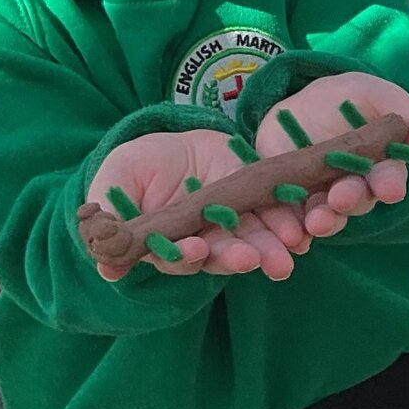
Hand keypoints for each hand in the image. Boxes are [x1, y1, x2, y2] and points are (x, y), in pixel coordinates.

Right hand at [86, 130, 297, 281]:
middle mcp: (207, 243)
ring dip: (272, 246)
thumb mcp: (116, 183)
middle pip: (223, 255)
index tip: (195, 249)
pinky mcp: (261, 204)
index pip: (179, 258)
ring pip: (256, 241)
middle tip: (253, 258)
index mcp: (171, 246)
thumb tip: (104, 265)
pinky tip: (304, 227)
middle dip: (239, 256)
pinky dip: (292, 222)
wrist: (176, 143)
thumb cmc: (137, 168)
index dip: (187, 256)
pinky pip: (280, 216)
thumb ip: (112, 218)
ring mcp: (236, 227)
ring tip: (289, 245)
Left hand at [254, 72, 408, 238]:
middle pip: (356, 199)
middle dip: (350, 200)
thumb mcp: (380, 97)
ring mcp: (320, 196)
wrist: (300, 101)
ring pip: (325, 214)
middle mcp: (353, 187)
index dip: (389, 183)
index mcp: (380, 167)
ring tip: (315, 222)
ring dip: (322, 221)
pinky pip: (289, 218)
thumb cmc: (350, 99)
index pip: (388, 178)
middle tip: (341, 199)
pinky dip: (289, 228)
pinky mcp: (287, 198)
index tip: (390, 188)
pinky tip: (290, 236)